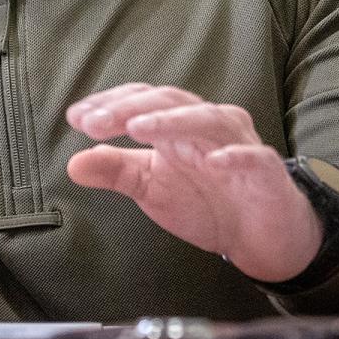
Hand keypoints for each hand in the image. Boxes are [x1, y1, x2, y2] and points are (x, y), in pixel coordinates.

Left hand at [66, 84, 321, 282]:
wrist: (260, 238)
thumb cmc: (205, 202)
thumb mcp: (151, 188)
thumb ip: (115, 172)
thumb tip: (72, 164)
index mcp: (177, 123)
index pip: (142, 100)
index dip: (110, 103)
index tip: (76, 117)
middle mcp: (207, 123)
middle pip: (168, 102)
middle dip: (129, 109)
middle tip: (94, 123)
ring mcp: (238, 143)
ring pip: (207, 119)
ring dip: (171, 121)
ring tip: (138, 128)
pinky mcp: (266, 171)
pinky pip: (252, 157)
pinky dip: (233, 156)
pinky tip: (213, 161)